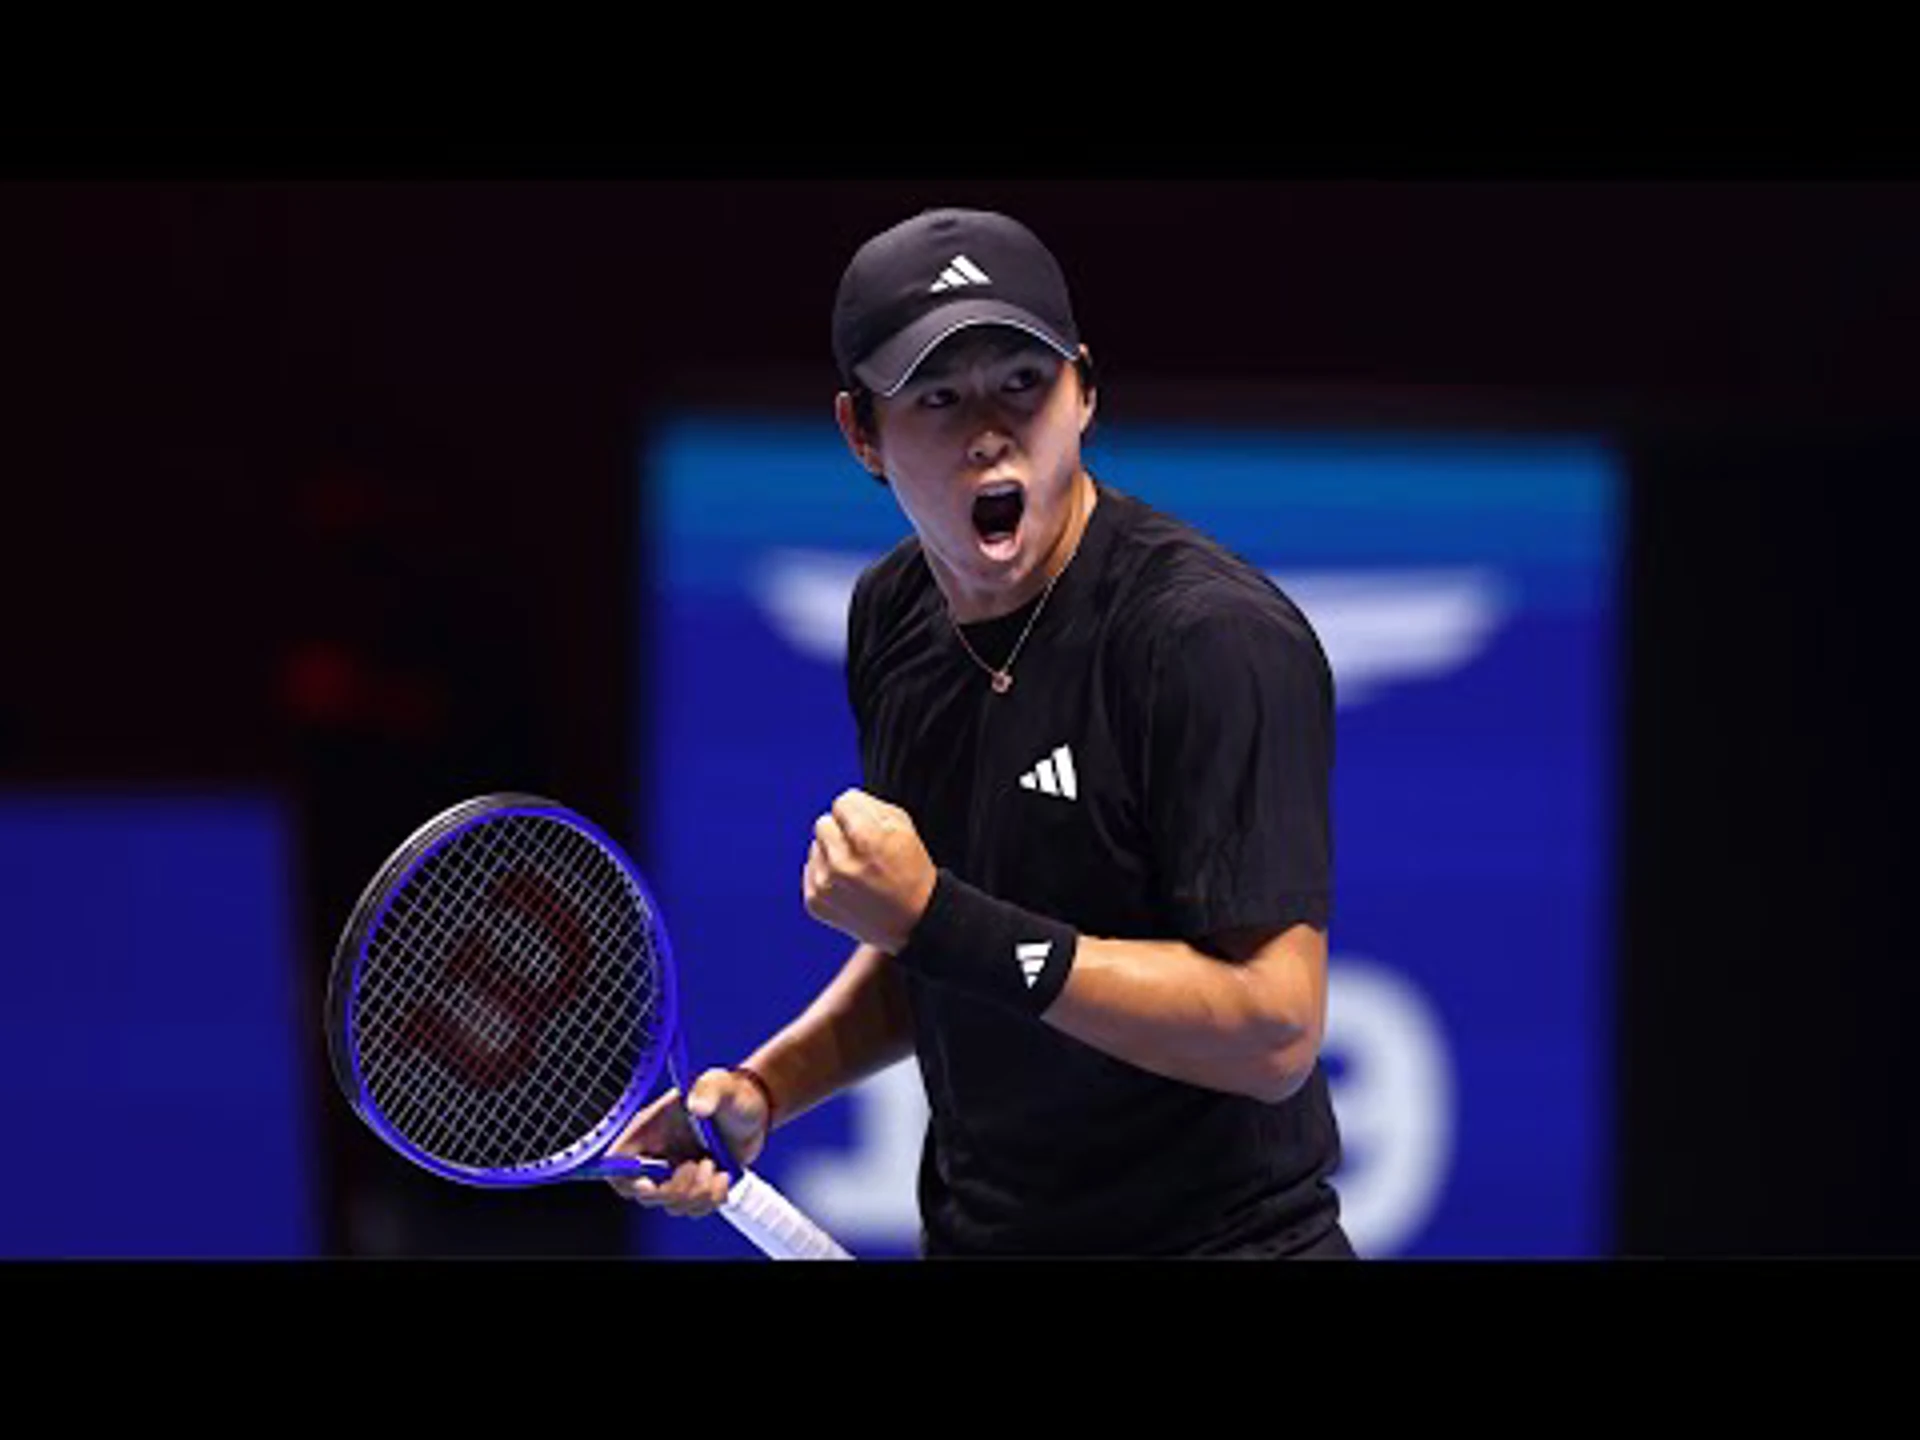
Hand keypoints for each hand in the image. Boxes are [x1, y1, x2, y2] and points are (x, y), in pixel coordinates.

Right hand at [602, 1067, 770, 1217]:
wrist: (756, 1110)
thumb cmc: (731, 1093)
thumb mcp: (720, 1084)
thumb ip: (708, 1089)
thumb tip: (697, 1107)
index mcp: (649, 1132)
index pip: (616, 1164)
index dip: (626, 1180)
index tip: (651, 1182)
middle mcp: (658, 1157)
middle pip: (646, 1196)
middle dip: (676, 1188)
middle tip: (698, 1164)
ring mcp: (677, 1175)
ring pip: (674, 1207)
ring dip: (698, 1192)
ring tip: (713, 1164)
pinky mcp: (697, 1187)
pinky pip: (697, 1210)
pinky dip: (713, 1198)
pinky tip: (724, 1175)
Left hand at [802, 789, 936, 954]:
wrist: (913, 923)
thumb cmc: (910, 869)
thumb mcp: (903, 827)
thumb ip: (869, 805)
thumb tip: (841, 804)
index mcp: (867, 838)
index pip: (842, 801)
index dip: (859, 812)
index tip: (870, 829)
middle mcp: (841, 862)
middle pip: (822, 823)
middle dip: (841, 832)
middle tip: (862, 851)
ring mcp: (825, 885)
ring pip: (815, 847)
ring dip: (832, 853)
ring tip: (857, 871)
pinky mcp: (815, 902)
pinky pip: (810, 870)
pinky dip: (826, 875)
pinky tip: (848, 887)